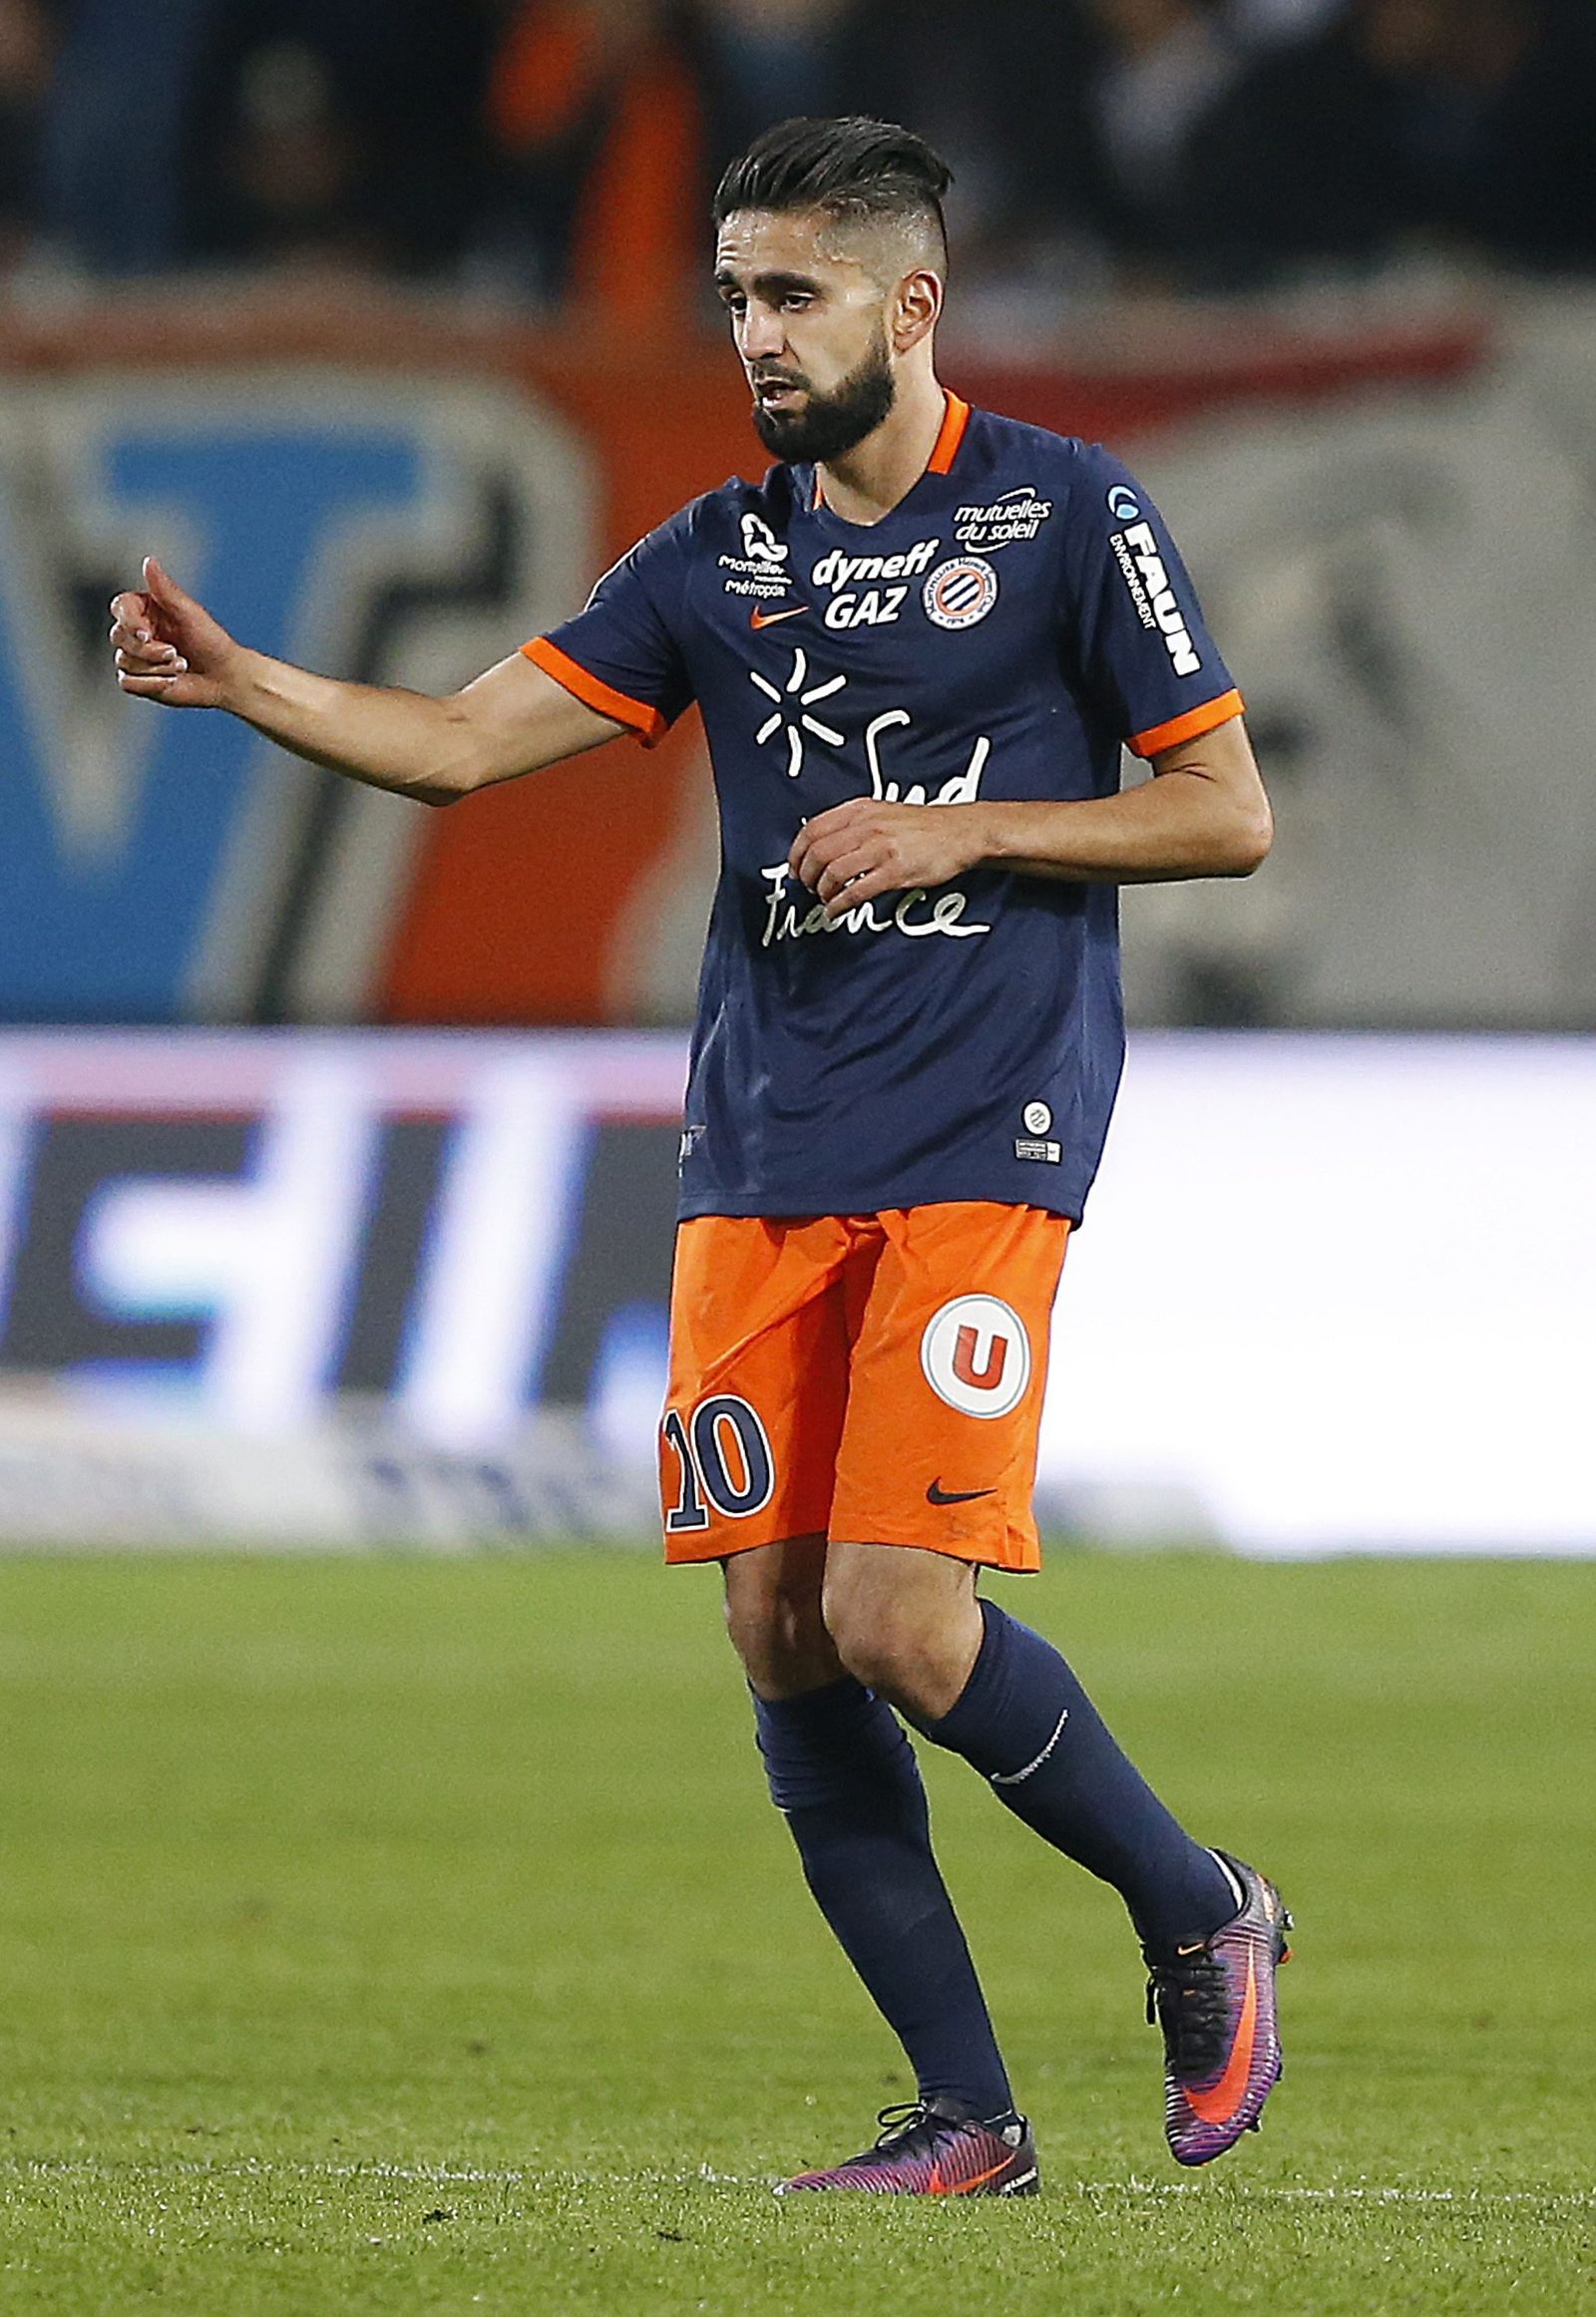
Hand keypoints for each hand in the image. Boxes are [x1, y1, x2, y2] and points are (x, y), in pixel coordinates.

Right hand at [109, 557, 242, 709]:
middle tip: (177, 654)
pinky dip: (149, 684)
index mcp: (144, 610)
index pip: (119, 608)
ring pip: (124, 661)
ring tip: (182, 666)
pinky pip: (126, 682)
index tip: (146, 634)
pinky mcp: (138, 681)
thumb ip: (165, 589)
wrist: (224, 676)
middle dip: (148, 650)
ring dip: (155, 668)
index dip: (128, 621)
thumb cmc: (210, 640)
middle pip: (119, 637)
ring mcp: (135, 657)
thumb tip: (149, 561)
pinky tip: (171, 682)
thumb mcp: (189, 612)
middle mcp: (135, 632)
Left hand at [788, 799, 990, 917]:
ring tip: (825, 899)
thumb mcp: (882, 811)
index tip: (794, 868)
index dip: (796, 853)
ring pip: (833, 873)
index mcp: (860, 810)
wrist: (961, 832)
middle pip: (819, 853)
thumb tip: (823, 844)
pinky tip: (836, 911)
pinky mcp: (895, 871)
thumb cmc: (923, 826)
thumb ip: (853, 823)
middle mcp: (867, 826)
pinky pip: (856, 892)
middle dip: (806, 875)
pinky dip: (839, 905)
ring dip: (822, 891)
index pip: (812, 829)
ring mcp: (881, 849)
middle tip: (808, 887)